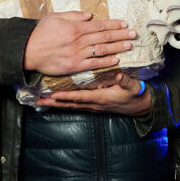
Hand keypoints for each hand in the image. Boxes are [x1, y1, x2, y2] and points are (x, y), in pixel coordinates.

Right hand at [24, 11, 135, 76]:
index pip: (100, 25)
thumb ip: (74, 15)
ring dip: (117, 47)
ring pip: (102, 50)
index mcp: (75, 27)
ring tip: (129, 45)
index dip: (114, 24)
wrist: (27, 51)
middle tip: (134, 34)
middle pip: (104, 36)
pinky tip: (116, 59)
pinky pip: (94, 64)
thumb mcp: (55, 17)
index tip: (125, 24)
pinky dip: (106, 62)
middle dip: (121, 35)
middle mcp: (79, 40)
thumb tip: (90, 15)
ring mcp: (77, 54)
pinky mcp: (74, 66)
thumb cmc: (40, 32)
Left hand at [37, 72, 151, 115]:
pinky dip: (65, 103)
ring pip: (71, 106)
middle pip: (70, 105)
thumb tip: (117, 74)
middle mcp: (94, 104)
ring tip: (42, 101)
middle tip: (39, 101)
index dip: (67, 97)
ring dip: (56, 104)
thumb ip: (124, 80)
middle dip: (54, 104)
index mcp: (101, 98)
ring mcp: (94, 106)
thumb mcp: (132, 87)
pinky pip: (76, 105)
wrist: (141, 107)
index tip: (53, 95)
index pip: (80, 97)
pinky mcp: (94, 105)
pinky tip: (58, 101)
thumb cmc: (136, 95)